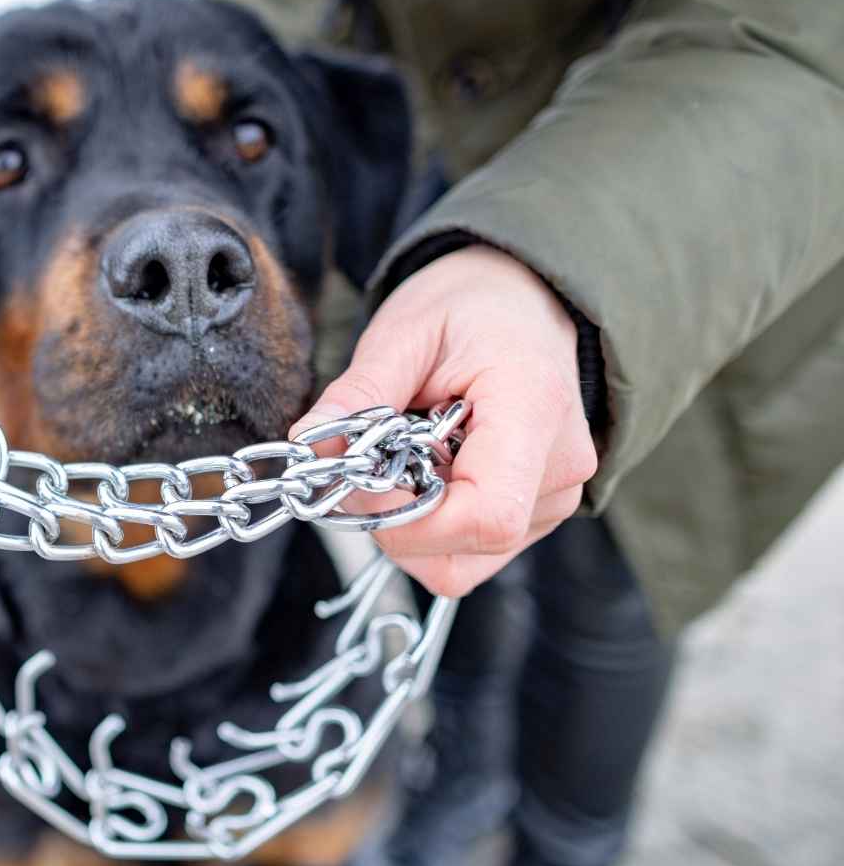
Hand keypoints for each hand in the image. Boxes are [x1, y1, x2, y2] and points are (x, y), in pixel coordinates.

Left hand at [290, 245, 597, 595]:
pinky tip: (423, 473)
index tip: (362, 478)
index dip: (408, 520)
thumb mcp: (405, 332)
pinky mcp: (537, 514)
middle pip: (466, 551)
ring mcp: (554, 499)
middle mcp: (559, 470)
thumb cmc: (471, 309)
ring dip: (407, 528)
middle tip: (367, 464)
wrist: (525, 301)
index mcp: (535, 411)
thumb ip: (358, 393)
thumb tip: (308, 442)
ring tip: (400, 461)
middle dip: (393, 524)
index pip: (485, 516)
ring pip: (461, 564)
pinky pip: (469, 552)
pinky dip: (428, 526)